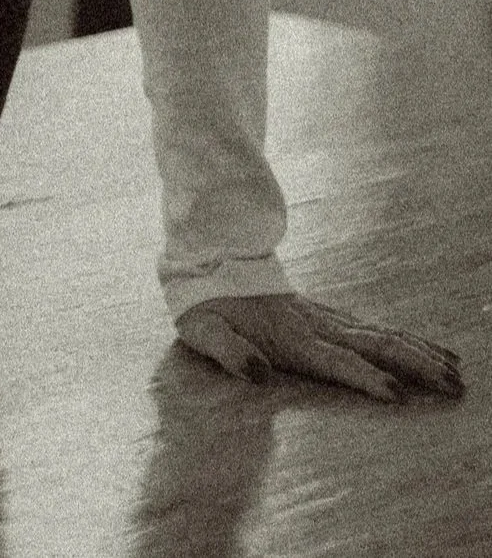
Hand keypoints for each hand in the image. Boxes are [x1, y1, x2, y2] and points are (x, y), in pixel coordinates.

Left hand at [176, 293, 463, 401]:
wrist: (209, 264)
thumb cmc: (206, 307)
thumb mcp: (203, 331)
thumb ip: (229, 352)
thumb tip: (258, 374)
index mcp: (289, 337)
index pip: (333, 360)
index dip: (363, 377)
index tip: (397, 394)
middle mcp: (316, 327)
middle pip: (375, 346)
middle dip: (415, 367)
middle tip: (453, 388)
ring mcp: (326, 318)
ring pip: (383, 335)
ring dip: (421, 354)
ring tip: (456, 373)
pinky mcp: (329, 315)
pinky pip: (376, 328)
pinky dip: (408, 339)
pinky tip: (432, 350)